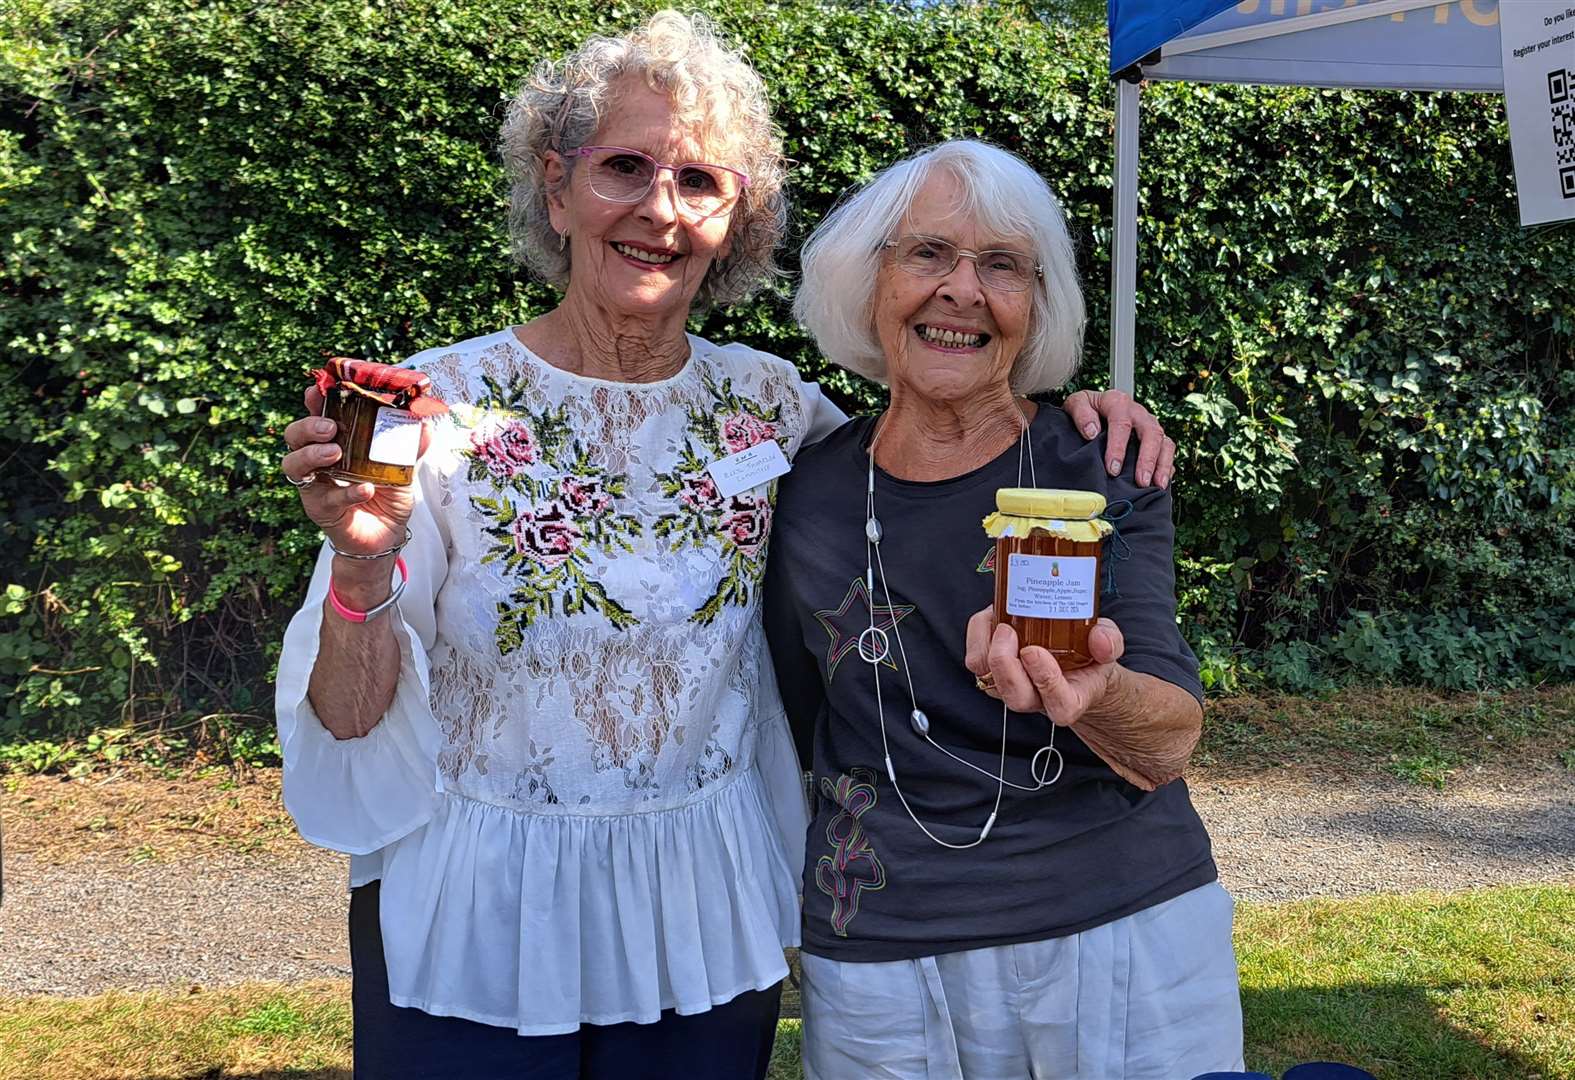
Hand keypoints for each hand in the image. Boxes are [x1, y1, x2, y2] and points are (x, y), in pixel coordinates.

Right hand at [280, 386, 431, 558]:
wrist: (387, 534)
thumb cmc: (387, 496)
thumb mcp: (403, 468)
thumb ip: (411, 447)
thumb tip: (425, 425)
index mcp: (336, 442)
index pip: (318, 416)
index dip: (315, 401)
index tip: (318, 389)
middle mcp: (319, 460)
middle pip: (295, 436)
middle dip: (308, 426)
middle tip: (330, 428)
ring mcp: (316, 485)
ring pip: (295, 464)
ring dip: (313, 454)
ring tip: (336, 453)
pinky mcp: (321, 509)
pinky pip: (328, 498)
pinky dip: (347, 492)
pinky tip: (365, 489)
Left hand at [964, 607, 1124, 727]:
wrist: (1075, 663)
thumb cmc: (1090, 658)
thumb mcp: (1109, 647)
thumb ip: (1110, 642)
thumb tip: (1101, 638)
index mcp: (1070, 700)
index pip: (1058, 704)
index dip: (1045, 680)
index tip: (1035, 651)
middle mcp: (1037, 700)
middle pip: (1014, 696)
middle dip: (1005, 664)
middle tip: (1008, 631)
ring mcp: (1012, 689)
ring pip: (987, 678)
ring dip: (986, 648)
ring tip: (997, 619)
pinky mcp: (994, 673)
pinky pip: (977, 660)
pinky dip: (978, 636)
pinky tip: (991, 616)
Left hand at [1061, 389, 1174, 488]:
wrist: (1092, 409)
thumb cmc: (1086, 409)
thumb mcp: (1076, 403)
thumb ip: (1081, 413)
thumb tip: (1092, 432)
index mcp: (1118, 402)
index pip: (1122, 423)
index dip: (1118, 447)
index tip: (1112, 468)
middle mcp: (1138, 413)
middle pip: (1151, 433)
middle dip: (1147, 459)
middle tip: (1140, 481)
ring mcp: (1149, 426)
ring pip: (1164, 442)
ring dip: (1162, 465)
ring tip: (1157, 485)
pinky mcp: (1156, 439)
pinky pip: (1168, 452)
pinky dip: (1167, 468)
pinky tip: (1160, 483)